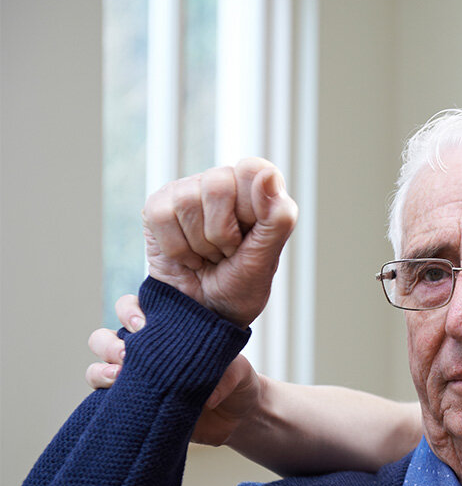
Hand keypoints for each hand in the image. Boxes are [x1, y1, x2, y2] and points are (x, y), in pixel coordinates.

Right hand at [86, 294, 264, 445]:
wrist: (239, 415)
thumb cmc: (236, 380)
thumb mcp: (239, 370)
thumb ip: (227, 375)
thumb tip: (208, 396)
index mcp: (166, 332)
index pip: (133, 309)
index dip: (130, 311)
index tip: (143, 324)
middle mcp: (145, 352)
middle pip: (105, 337)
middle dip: (109, 343)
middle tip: (128, 353)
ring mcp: (137, 379)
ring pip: (98, 366)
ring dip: (101, 369)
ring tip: (120, 376)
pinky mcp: (135, 405)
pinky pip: (103, 398)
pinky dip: (103, 394)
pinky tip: (116, 396)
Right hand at [143, 157, 297, 326]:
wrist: (205, 315)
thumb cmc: (241, 286)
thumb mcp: (267, 258)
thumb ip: (278, 217)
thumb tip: (268, 174)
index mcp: (257, 189)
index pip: (252, 169)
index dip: (250, 208)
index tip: (250, 236)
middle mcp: (223, 183)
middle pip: (218, 186)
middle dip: (222, 234)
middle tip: (227, 252)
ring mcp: (188, 192)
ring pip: (187, 201)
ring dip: (199, 245)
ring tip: (208, 256)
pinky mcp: (159, 207)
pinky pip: (161, 215)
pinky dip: (176, 248)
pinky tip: (187, 257)